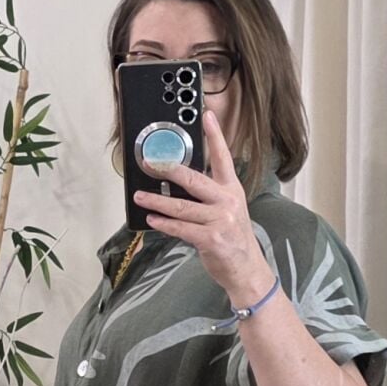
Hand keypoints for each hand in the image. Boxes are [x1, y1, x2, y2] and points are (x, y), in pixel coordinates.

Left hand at [132, 109, 273, 308]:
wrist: (246, 269)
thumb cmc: (233, 238)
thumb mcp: (228, 210)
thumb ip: (209, 195)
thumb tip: (178, 183)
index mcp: (232, 190)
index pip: (223, 158)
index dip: (215, 136)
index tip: (207, 115)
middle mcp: (227, 201)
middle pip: (194, 179)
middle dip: (169, 169)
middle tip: (150, 163)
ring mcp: (220, 220)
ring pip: (181, 207)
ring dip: (157, 201)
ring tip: (140, 196)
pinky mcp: (211, 239)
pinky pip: (181, 228)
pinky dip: (164, 224)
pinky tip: (152, 219)